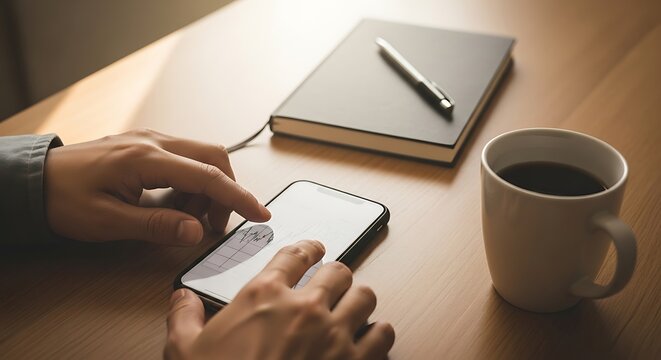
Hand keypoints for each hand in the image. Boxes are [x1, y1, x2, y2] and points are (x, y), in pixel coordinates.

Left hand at [45, 129, 269, 244]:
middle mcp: (154, 142)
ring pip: (202, 158)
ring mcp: (151, 141)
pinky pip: (185, 161)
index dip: (238, 197)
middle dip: (226, 191)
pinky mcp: (148, 146)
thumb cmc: (64, 198)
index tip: (260, 214)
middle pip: (213, 158)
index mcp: (146, 158)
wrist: (36, 179)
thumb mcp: (108, 221)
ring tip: (186, 218)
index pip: (208, 175)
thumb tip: (196, 231)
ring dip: (207, 189)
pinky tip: (173, 204)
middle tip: (214, 225)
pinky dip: (192, 184)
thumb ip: (156, 224)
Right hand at [165, 240, 394, 359]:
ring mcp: (332, 334)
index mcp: (264, 295)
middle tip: (332, 284)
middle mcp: (303, 307)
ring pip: (365, 296)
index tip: (314, 249)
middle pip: (338, 271)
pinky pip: (382, 333)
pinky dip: (378, 334)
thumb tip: (182, 298)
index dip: (308, 248)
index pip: (295, 255)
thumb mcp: (185, 350)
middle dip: (335, 276)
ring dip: (358, 301)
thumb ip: (185, 317)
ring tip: (352, 309)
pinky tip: (369, 338)